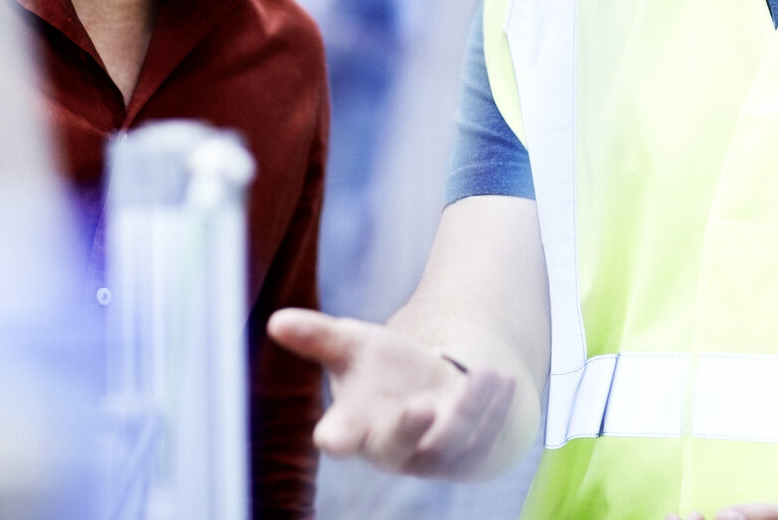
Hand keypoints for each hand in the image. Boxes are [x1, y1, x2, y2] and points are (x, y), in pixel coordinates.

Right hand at [266, 307, 516, 478]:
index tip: (329, 439)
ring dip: (468, 409)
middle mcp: (392, 449)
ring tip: (482, 373)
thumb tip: (276, 321)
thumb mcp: (353, 347)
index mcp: (355, 427)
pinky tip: (501, 381)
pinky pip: (483, 438)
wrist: (435, 394)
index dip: (335, 438)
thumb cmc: (384, 373)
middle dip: (410, 429)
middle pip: (397, 447)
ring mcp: (432, 455)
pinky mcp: (468, 455)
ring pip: (450, 440)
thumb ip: (318, 337)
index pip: (339, 438)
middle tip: (419, 406)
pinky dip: (493, 410)